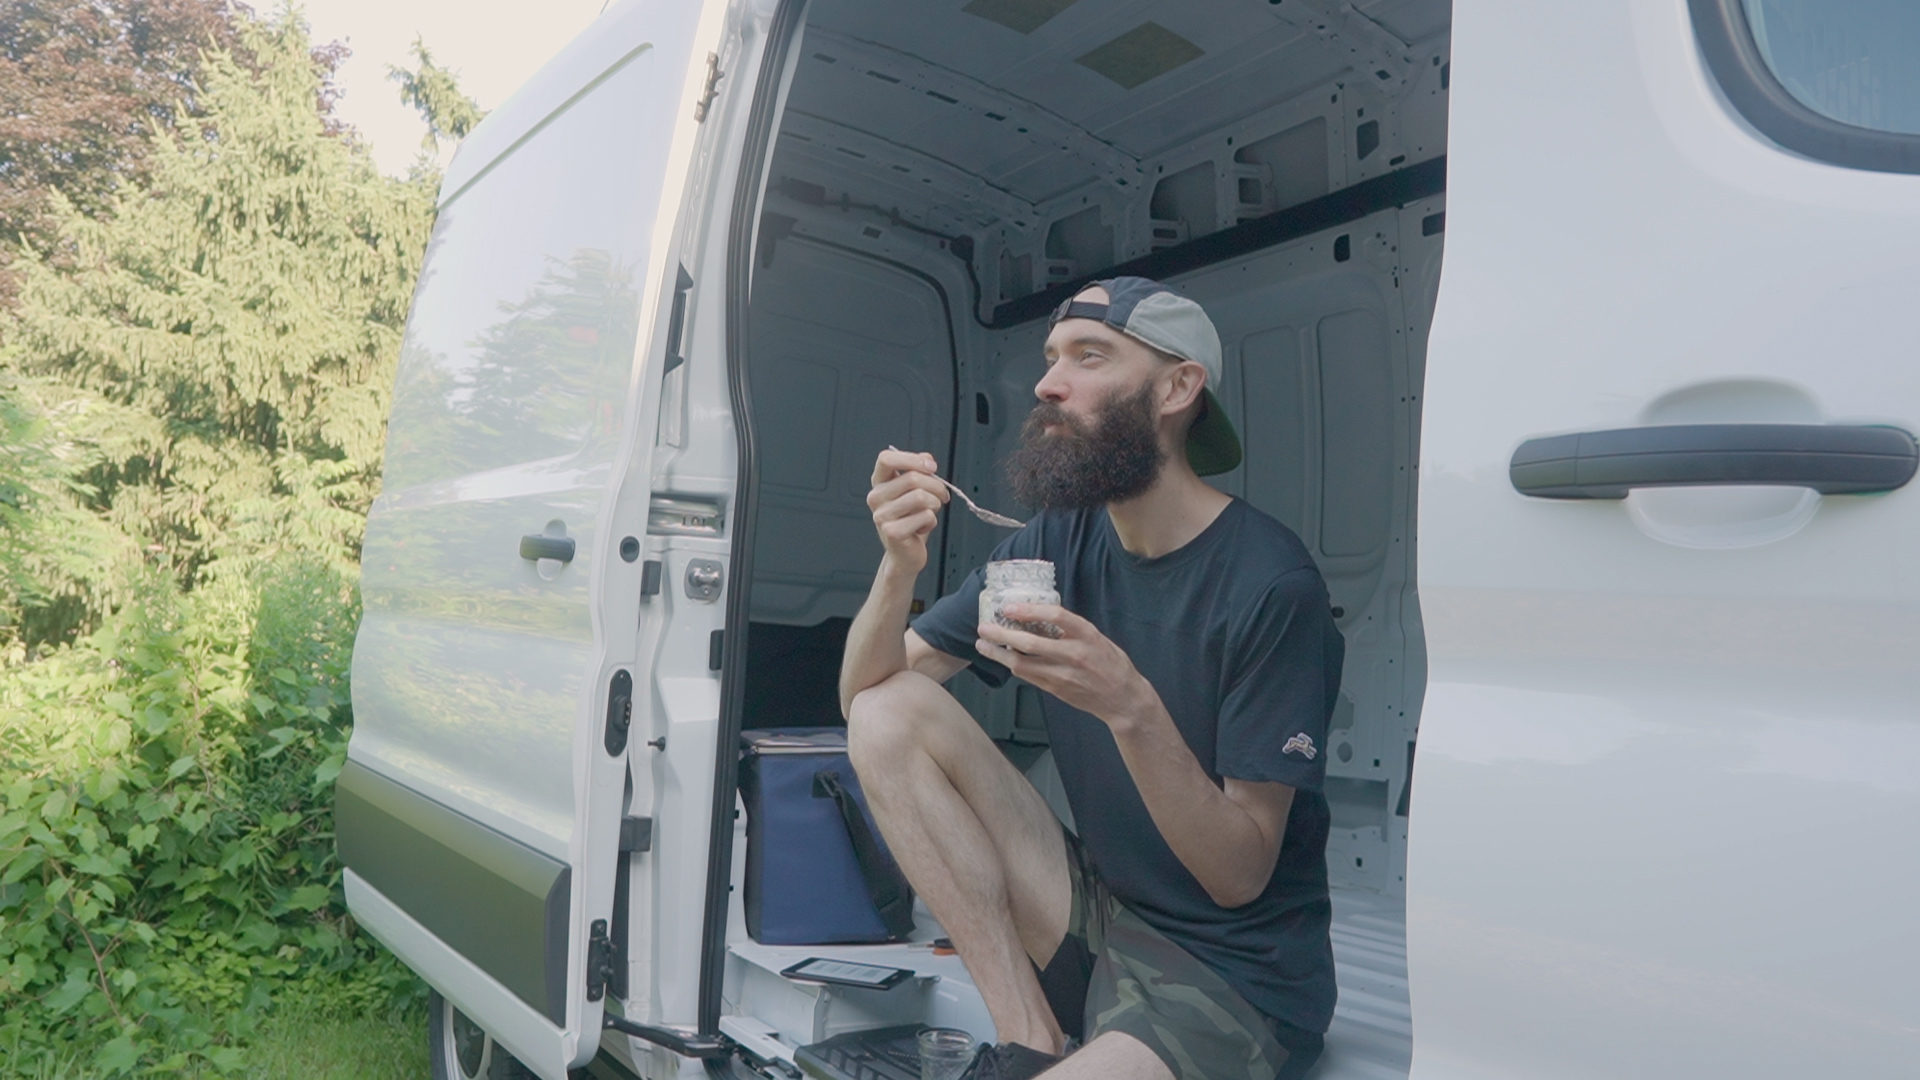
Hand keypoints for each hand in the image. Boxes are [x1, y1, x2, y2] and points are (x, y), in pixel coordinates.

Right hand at [866, 448, 949, 574]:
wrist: (904, 555)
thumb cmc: (910, 521)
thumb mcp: (915, 492)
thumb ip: (919, 472)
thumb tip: (927, 459)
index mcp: (879, 483)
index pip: (886, 459)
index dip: (911, 459)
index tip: (931, 467)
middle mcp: (876, 497)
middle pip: (912, 478)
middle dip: (936, 486)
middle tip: (942, 496)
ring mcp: (882, 515)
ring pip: (921, 497)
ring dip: (935, 505)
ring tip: (930, 513)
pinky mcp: (892, 532)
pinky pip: (925, 516)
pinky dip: (931, 522)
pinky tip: (922, 528)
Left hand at [977, 604, 1150, 726]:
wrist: (1123, 699)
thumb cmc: (1112, 664)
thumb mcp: (1097, 638)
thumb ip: (1071, 629)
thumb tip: (1039, 616)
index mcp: (1087, 634)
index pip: (1056, 616)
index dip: (1030, 610)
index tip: (1010, 607)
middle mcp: (1074, 654)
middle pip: (1031, 643)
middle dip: (1003, 634)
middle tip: (984, 627)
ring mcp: (1063, 674)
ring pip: (1023, 664)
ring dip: (999, 654)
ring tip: (983, 644)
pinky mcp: (1056, 689)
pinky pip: (1028, 676)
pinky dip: (1013, 665)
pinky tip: (1002, 658)